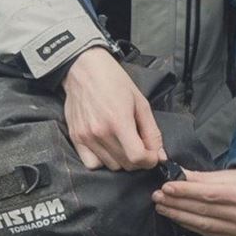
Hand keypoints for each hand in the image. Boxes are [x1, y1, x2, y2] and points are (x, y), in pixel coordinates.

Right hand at [62, 48, 164, 170]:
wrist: (84, 69)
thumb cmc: (113, 81)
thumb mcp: (141, 103)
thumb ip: (152, 132)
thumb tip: (160, 155)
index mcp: (118, 121)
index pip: (137, 157)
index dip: (150, 160)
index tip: (153, 155)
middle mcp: (100, 132)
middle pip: (125, 164)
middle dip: (138, 160)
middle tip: (140, 145)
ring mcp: (86, 137)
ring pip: (111, 166)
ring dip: (122, 160)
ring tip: (123, 143)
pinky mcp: (75, 138)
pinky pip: (92, 164)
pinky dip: (103, 161)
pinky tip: (108, 147)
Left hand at [153, 169, 235, 235]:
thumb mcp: (235, 175)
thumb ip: (206, 177)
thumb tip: (180, 175)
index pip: (209, 194)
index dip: (186, 191)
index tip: (167, 186)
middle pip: (204, 210)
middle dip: (177, 203)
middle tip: (158, 197)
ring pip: (203, 225)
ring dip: (179, 216)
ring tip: (163, 207)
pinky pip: (208, 234)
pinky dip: (190, 226)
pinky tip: (178, 218)